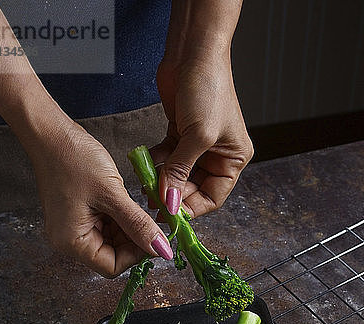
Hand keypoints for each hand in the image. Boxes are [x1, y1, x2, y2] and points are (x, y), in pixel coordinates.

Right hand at [26, 119, 172, 277]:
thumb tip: (161, 249)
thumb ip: (138, 224)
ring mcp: (73, 228)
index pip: (112, 267)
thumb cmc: (74, 159)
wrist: (51, 132)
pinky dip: (120, 219)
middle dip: (134, 241)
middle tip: (152, 221)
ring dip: (129, 229)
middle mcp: (69, 241)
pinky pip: (106, 226)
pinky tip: (127, 202)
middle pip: (112, 256)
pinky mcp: (79, 216)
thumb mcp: (112, 194)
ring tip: (138, 207)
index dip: (137, 255)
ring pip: (112, 241)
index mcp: (71, 242)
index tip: (156, 238)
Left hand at [151, 53, 252, 217]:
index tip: (170, 214)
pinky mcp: (179, 134)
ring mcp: (197, 146)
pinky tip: (146, 163)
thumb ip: (181, 171)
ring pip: (177, 175)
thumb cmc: (208, 89)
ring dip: (162, 180)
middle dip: (173, 194)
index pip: (213, 198)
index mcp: (233, 159)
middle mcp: (217, 155)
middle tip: (153, 200)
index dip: (192, 208)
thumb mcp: (198, 136)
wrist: (193, 51)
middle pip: (193, 189)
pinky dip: (156, 163)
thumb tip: (169, 202)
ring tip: (147, 183)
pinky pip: (167, 159)